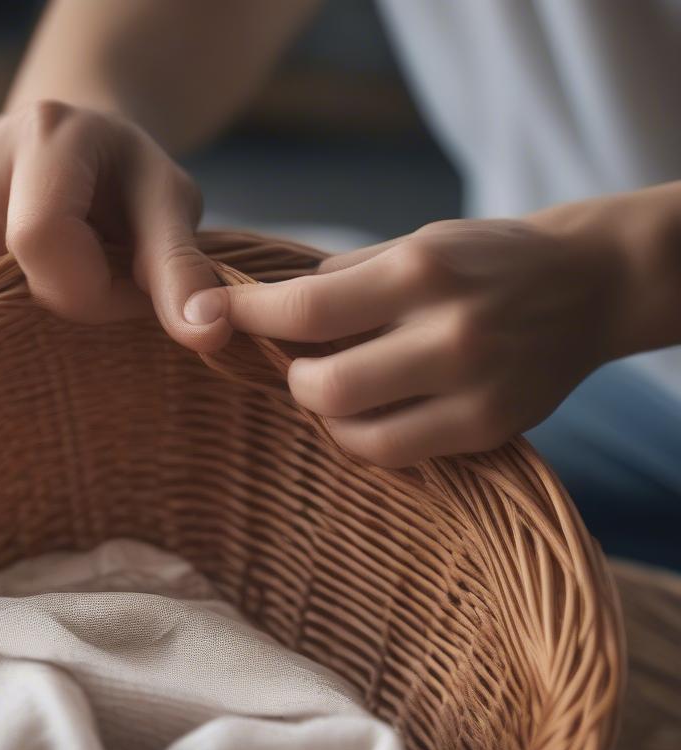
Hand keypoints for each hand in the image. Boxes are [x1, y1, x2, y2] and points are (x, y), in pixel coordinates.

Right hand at [0, 101, 228, 351]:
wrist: (86, 143)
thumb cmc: (135, 180)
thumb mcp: (172, 208)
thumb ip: (182, 269)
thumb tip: (208, 332)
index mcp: (44, 137)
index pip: (40, 239)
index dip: (88, 290)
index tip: (127, 291)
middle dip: (28, 317)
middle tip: (79, 303)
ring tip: (50, 296)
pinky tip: (19, 302)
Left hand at [184, 216, 624, 465]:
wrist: (588, 286)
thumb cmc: (486, 260)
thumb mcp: (418, 243)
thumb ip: (345, 278)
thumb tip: (266, 307)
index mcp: (421, 269)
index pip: (306, 308)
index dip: (247, 318)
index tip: (213, 316)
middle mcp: (448, 332)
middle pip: (325, 387)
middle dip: (292, 380)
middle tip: (299, 366)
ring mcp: (473, 389)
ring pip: (356, 434)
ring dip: (325, 416)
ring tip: (336, 390)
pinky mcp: (488, 430)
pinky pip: (396, 454)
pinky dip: (362, 439)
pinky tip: (368, 414)